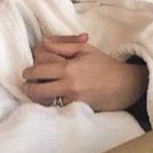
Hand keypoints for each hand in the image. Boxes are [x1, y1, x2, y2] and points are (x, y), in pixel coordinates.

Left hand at [23, 35, 147, 111]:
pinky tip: (51, 99)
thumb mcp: (84, 49)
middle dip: (29, 88)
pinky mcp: (79, 109)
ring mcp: (74, 99)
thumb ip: (62, 45)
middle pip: (38, 90)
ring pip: (47, 101)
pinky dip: (53, 103)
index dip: (29, 72)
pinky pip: (59, 107)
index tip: (26, 72)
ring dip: (40, 97)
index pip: (39, 71)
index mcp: (68, 68)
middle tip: (26, 85)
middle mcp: (69, 86)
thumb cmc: (104, 64)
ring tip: (37, 92)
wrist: (125, 85)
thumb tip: (44, 43)